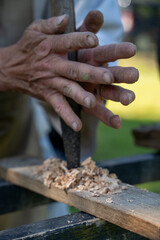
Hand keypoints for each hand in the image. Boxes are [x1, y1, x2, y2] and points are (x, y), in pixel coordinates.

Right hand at [0, 15, 114, 130]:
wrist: (11, 68)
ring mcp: (50, 81)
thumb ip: (52, 24)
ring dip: (80, 96)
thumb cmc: (28, 47)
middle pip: (74, 69)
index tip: (95, 40)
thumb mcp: (35, 29)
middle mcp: (52, 64)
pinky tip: (77, 126)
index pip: (68, 42)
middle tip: (108, 76)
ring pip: (68, 88)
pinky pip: (59, 106)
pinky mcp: (47, 94)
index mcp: (51, 46)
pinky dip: (67, 116)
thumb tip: (67, 18)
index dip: (80, 40)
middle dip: (91, 73)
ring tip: (92, 102)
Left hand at [78, 10, 138, 128]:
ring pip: (110, 93)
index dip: (118, 50)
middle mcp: (99, 74)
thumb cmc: (70, 53)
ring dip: (120, 96)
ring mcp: (96, 90)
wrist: (58, 73)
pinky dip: (108, 118)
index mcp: (94, 57)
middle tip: (134, 75)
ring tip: (129, 100)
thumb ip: (86, 28)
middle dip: (123, 74)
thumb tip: (96, 12)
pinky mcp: (90, 105)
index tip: (131, 49)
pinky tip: (117, 124)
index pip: (108, 52)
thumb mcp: (74, 39)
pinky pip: (98, 112)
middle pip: (113, 74)